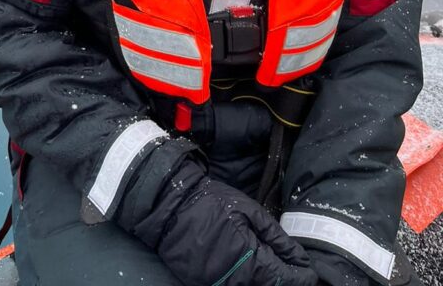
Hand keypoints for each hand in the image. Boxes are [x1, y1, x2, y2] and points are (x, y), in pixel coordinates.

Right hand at [115, 141, 317, 285]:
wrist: (170, 206)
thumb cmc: (211, 202)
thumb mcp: (248, 210)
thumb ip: (275, 236)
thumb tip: (298, 256)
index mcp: (250, 259)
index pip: (285, 278)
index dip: (301, 275)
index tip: (309, 271)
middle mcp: (236, 280)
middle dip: (284, 279)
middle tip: (292, 268)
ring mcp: (218, 285)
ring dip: (264, 279)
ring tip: (269, 265)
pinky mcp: (204, 284)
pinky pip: (231, 285)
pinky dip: (244, 279)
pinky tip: (247, 266)